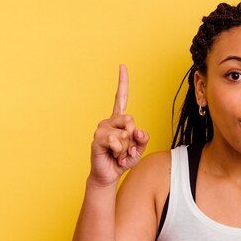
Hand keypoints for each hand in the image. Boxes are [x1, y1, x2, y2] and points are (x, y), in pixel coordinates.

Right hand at [89, 64, 148, 186]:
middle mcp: (109, 121)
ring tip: (119, 154)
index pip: (121, 97)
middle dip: (133, 139)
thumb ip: (143, 139)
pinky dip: (119, 151)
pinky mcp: (97, 139)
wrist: (110, 175)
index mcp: (119, 120)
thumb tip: (137, 131)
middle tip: (126, 150)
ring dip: (127, 148)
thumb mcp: (139, 149)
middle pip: (131, 120)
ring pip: (125, 133)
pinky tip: (113, 155)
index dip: (122, 82)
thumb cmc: (123, 160)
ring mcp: (101, 129)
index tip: (122, 66)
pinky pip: (116, 141)